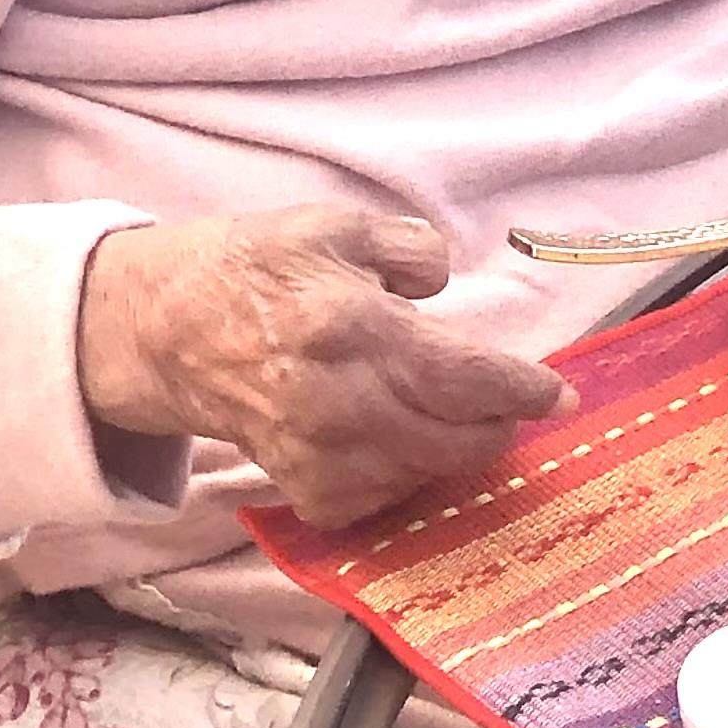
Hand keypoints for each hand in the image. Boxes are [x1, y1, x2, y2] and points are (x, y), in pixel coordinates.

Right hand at [77, 201, 567, 528]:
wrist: (168, 329)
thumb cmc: (256, 268)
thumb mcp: (335, 226)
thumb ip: (406, 249)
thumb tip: (444, 285)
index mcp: (352, 327)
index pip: (461, 376)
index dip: (520, 390)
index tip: (559, 395)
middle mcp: (338, 402)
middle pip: (454, 438)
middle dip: (500, 426)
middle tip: (521, 406)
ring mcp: (317, 454)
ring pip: (422, 472)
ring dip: (456, 450)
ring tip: (467, 420)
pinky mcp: (300, 486)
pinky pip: (378, 500)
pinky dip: (406, 478)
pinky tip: (409, 445)